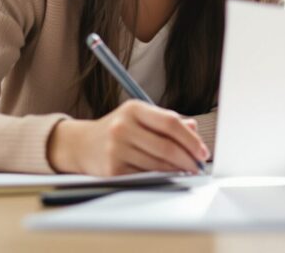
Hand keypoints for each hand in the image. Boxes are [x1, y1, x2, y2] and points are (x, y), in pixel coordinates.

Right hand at [47, 99, 208, 175]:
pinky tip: (167, 174)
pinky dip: (160, 176)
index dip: (191, 139)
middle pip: (166, 146)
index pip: (170, 123)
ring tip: (186, 169)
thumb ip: (167, 121)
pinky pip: (145, 175)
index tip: (202, 151)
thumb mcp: (140, 116)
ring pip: (158, 163)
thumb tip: (194, 130)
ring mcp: (116, 149)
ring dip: (177, 169)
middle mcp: (123, 127)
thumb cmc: (118, 129)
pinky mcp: (113, 169)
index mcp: (134, 109)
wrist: (82, 144)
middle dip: (188, 159)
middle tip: (198, 165)